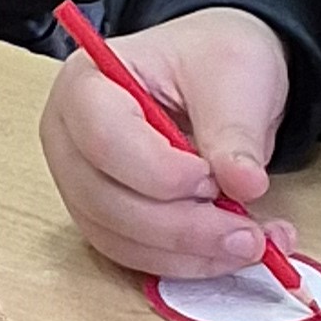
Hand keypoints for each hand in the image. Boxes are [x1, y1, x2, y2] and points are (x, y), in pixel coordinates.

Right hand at [40, 5, 292, 279]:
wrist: (217, 74)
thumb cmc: (212, 58)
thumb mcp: (235, 73)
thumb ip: (235, 131)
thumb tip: (243, 186)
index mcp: (85, 83)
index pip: (103, 139)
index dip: (157, 172)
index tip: (215, 179)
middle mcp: (68, 138)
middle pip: (104, 200)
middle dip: (180, 226)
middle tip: (246, 232)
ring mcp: (81, 183)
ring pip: (119, 238)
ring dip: (187, 253)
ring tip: (251, 242)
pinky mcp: (105, 218)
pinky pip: (135, 255)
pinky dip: (186, 262)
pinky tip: (231, 251)